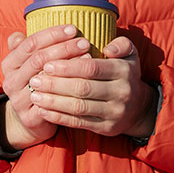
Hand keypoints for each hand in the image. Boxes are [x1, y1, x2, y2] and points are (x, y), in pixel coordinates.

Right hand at [0, 25, 92, 149]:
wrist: (31, 121)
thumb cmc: (37, 83)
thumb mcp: (28, 64)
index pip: (30, 44)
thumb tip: (25, 28)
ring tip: (88, 56)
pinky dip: (69, 89)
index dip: (52, 34)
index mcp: (9, 64)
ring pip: (46, 79)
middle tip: (84, 41)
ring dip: (69, 66)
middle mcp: (10, 81)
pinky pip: (52, 101)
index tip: (73, 28)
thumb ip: (29, 47)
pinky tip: (84, 81)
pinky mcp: (30, 117)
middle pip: (38, 59)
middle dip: (63, 48)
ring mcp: (18, 100)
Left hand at [25, 36, 156, 138]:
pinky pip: (79, 123)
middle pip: (83, 88)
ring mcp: (114, 112)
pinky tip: (43, 110)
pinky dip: (59, 117)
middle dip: (56, 84)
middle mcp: (121, 92)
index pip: (91, 68)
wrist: (138, 107)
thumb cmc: (125, 74)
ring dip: (54, 102)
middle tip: (35, 80)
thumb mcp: (130, 54)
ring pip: (79, 107)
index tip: (47, 64)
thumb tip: (107, 48)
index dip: (68, 67)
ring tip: (34, 95)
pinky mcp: (107, 128)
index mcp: (124, 71)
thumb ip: (121, 44)